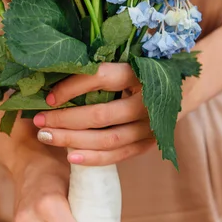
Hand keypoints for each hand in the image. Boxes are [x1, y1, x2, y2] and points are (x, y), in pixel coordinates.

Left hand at [34, 63, 155, 165]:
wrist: (182, 88)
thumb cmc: (141, 73)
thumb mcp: (125, 63)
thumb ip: (96, 71)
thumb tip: (50, 78)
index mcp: (139, 73)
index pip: (101, 78)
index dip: (72, 87)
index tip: (49, 97)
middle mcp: (147, 101)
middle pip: (100, 115)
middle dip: (65, 119)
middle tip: (39, 120)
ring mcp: (150, 126)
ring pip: (107, 139)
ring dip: (73, 140)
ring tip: (47, 137)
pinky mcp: (148, 143)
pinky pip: (118, 156)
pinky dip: (93, 158)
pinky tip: (70, 157)